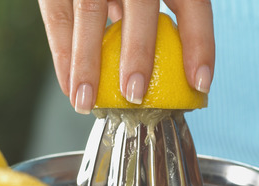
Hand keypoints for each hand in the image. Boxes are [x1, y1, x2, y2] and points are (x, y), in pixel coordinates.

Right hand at [37, 0, 214, 113]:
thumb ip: (159, 17)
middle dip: (139, 51)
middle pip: (141, 5)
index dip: (199, 42)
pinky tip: (69, 87)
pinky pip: (57, 17)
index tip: (201, 83)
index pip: (192, 3)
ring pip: (90, 12)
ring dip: (87, 62)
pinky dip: (62, 55)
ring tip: (88, 102)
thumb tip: (173, 77)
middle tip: (135, 93)